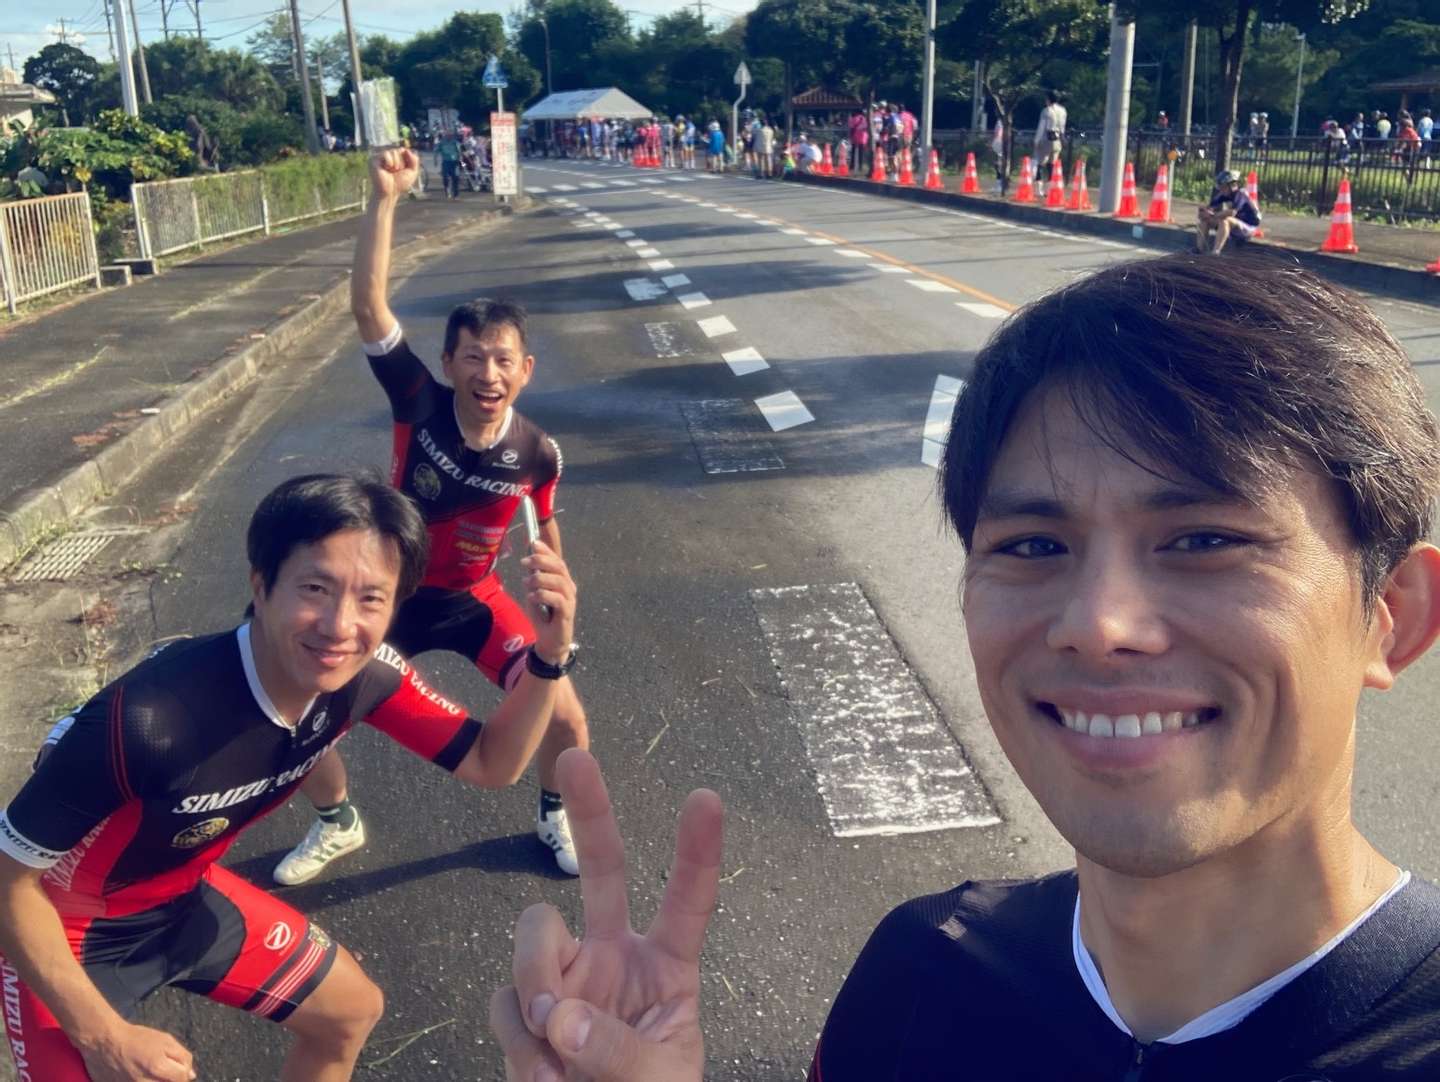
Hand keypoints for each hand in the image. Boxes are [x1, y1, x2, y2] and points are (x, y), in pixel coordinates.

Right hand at [81, 1022, 194, 1081]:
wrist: (104, 1043)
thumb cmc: (135, 1038)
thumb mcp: (165, 1040)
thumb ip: (182, 1057)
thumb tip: (191, 1075)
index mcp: (157, 1066)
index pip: (181, 1078)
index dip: (184, 1072)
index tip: (178, 1068)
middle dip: (172, 1080)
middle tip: (166, 1071)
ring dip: (159, 1081)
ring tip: (154, 1072)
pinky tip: (142, 1075)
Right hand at [369, 148, 418, 198]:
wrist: (390, 192)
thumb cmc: (400, 184)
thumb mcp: (412, 172)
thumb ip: (414, 160)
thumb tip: (406, 149)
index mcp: (396, 157)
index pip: (404, 151)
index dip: (407, 160)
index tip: (403, 170)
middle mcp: (388, 156)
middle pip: (399, 150)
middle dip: (401, 163)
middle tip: (395, 172)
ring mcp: (380, 157)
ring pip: (393, 151)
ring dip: (396, 164)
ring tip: (391, 171)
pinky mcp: (374, 159)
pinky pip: (385, 154)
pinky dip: (389, 162)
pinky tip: (386, 169)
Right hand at [489, 750, 721, 1081]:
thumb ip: (619, 1052)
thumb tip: (558, 1015)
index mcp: (668, 968)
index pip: (689, 901)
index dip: (698, 852)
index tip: (707, 797)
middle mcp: (613, 958)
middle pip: (602, 870)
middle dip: (589, 811)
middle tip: (575, 756)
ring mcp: (564, 979)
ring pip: (535, 934)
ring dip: (537, 981)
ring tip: (555, 1057)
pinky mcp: (522, 1013)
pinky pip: (503, 998)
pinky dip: (516, 1038)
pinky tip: (539, 1076)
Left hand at [522, 540, 574, 655]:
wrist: (549, 641)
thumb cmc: (543, 617)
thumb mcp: (534, 594)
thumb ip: (534, 579)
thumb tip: (528, 562)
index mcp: (562, 581)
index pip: (557, 561)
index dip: (547, 551)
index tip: (533, 543)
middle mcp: (569, 588)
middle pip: (559, 567)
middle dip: (541, 560)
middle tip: (524, 561)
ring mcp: (570, 600)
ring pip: (558, 581)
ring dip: (540, 579)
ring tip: (526, 583)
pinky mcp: (567, 612)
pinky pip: (557, 599)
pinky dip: (543, 595)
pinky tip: (532, 597)